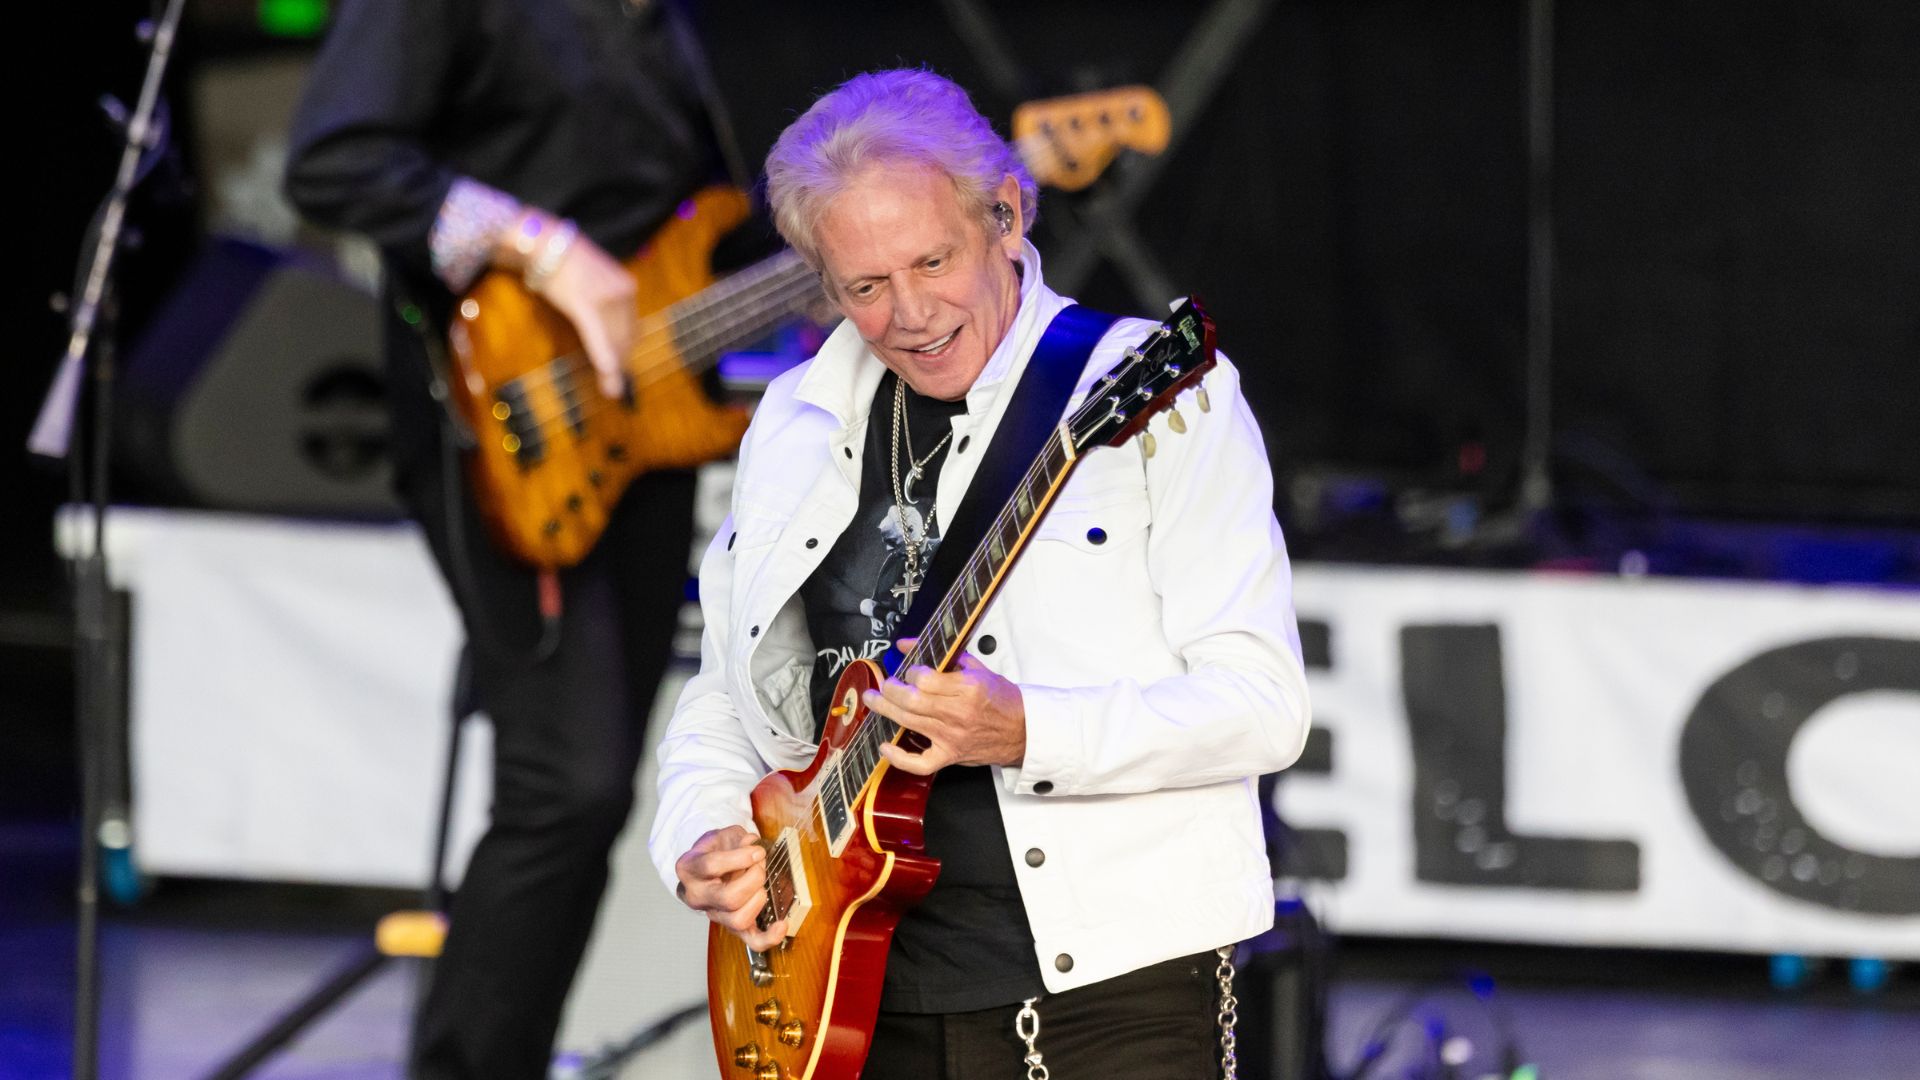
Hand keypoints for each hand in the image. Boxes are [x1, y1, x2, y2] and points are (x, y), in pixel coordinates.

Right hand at [532, 235, 637, 399]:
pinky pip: (597, 338)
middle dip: (621, 364)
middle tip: (614, 388)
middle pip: (625, 338)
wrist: (543, 242)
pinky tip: (609, 375)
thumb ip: (606, 300)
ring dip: (613, 368)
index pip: (632, 328)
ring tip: (611, 390)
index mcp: (626, 287)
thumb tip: (610, 327)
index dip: (626, 353)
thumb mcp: (596, 278)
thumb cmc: (564, 262)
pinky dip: (604, 358)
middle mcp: (622, 292)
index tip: (622, 371)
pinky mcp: (585, 305)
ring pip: (614, 342)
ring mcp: (605, 298)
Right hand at [674, 825, 786, 950]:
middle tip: (760, 866)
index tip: (757, 851)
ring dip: (758, 901)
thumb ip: (737, 837)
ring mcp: (714, 914)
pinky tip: (782, 925)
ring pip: (737, 921)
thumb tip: (751, 842)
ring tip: (761, 886)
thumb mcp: (721, 836)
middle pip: (728, 898)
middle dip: (753, 879)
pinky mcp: (731, 927)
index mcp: (690, 870)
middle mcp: (697, 896)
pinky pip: (751, 941)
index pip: (711, 866)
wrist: (706, 868)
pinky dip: (769, 937)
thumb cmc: (714, 851)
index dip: (739, 858)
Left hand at [868, 638, 1025, 774]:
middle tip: (883, 684)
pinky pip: (919, 763)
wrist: (1022, 730)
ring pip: (908, 722)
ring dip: (885, 709)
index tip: (910, 671)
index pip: (924, 679)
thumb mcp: (977, 668)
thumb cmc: (1002, 699)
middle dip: (890, 689)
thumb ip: (942, 655)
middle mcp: (958, 712)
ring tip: (873, 700)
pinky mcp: (950, 756)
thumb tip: (905, 644)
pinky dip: (898, 757)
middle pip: (911, 700)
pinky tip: (884, 747)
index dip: (910, 673)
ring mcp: (952, 737)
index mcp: (968, 687)